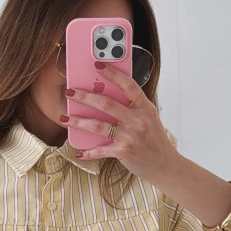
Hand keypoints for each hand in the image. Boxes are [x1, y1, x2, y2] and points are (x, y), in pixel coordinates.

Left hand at [60, 62, 178, 182]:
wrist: (164, 164)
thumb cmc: (154, 140)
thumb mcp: (149, 118)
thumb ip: (133, 107)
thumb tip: (107, 95)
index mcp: (145, 107)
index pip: (128, 85)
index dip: (112, 74)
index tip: (97, 65)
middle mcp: (138, 120)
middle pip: (106, 103)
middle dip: (85, 97)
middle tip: (69, 92)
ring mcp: (130, 136)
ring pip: (98, 125)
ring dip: (78, 121)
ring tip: (65, 118)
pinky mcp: (123, 151)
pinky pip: (100, 150)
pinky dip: (88, 152)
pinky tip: (79, 151)